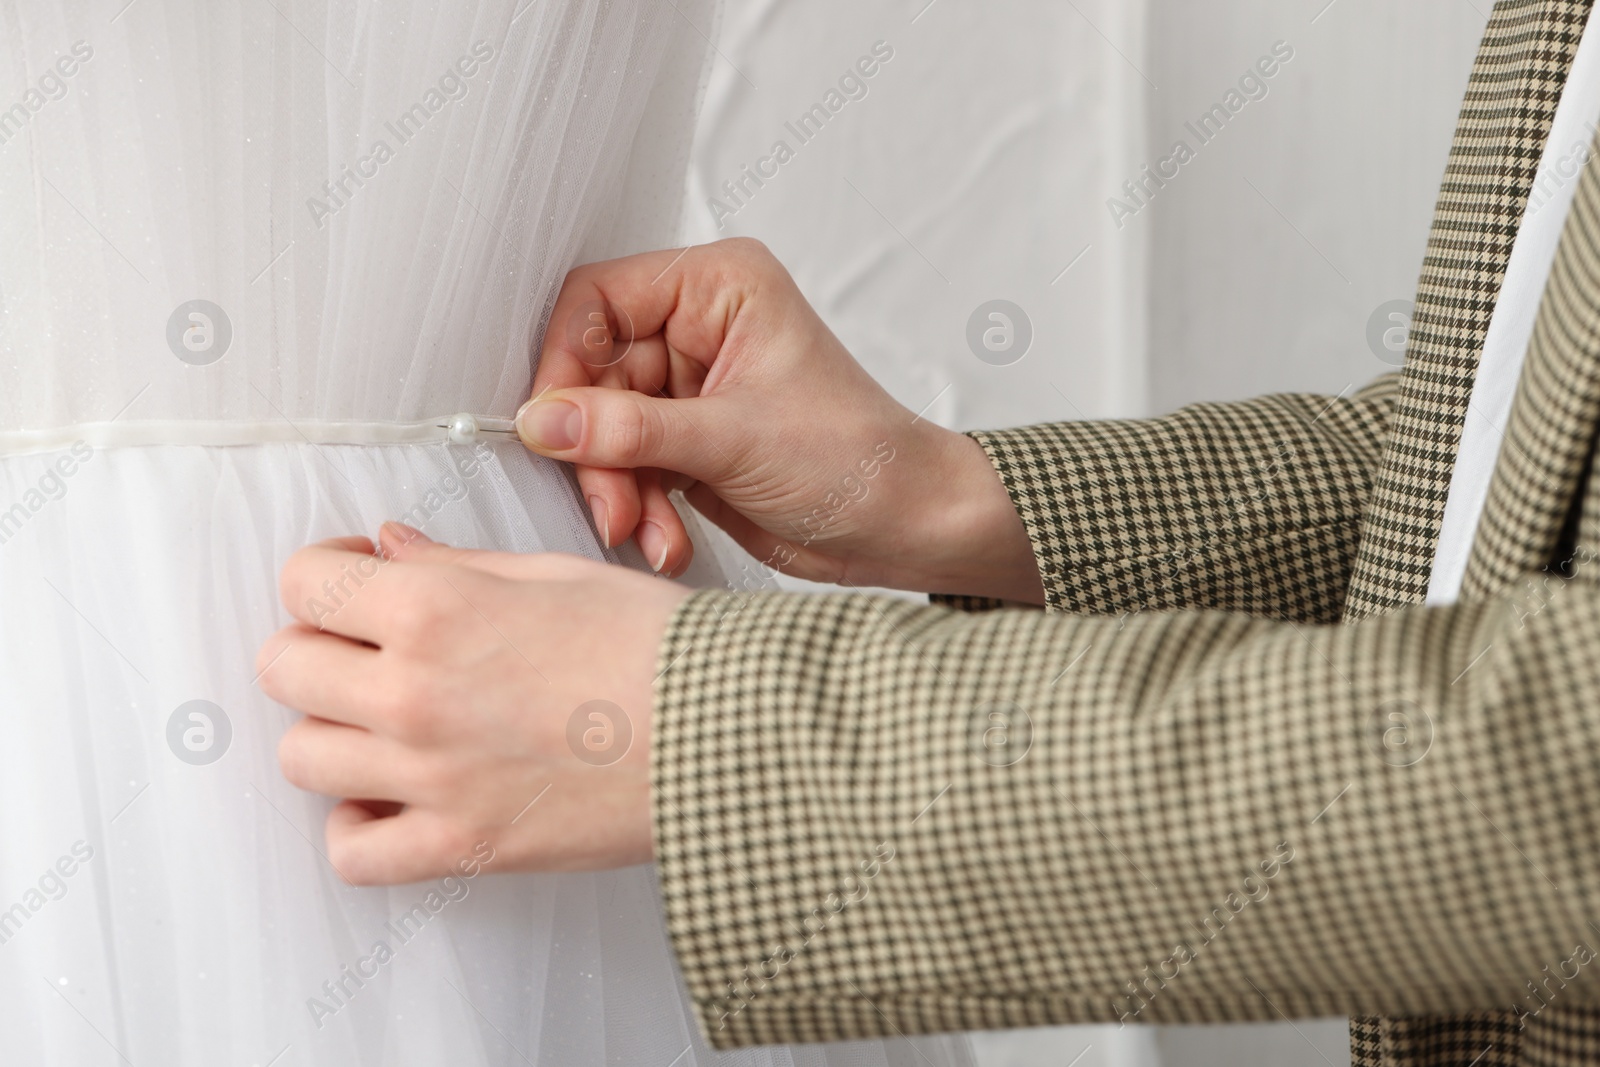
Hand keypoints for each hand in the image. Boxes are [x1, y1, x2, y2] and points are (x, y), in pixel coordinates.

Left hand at [255, 523, 687, 883]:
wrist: (727, 733)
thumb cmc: (659, 645)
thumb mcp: (557, 574)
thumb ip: (456, 564)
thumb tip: (389, 547)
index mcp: (438, 607)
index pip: (304, 583)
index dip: (321, 573)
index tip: (350, 580)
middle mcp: (415, 692)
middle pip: (283, 667)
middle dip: (315, 647)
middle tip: (362, 649)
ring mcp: (431, 777)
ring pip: (301, 756)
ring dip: (332, 733)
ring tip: (383, 726)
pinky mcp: (462, 846)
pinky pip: (351, 852)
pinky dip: (356, 828)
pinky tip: (393, 799)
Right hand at [519, 237, 1043, 602]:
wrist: (904, 526)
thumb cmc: (856, 457)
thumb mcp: (734, 439)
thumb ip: (630, 429)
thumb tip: (542, 419)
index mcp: (718, 288)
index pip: (598, 299)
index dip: (564, 361)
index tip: (552, 424)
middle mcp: (698, 328)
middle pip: (592, 374)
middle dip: (598, 449)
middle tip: (614, 505)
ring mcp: (690, 387)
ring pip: (603, 428)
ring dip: (617, 488)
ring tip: (648, 532)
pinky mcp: (688, 441)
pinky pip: (627, 466)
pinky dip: (638, 507)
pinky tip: (667, 539)